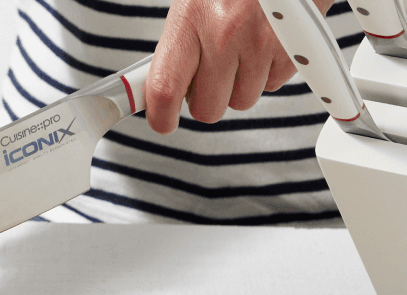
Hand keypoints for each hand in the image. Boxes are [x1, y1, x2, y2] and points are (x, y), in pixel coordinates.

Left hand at [144, 0, 334, 132]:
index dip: (160, 116)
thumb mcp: (194, 1)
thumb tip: (162, 83)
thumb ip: (180, 43)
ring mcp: (263, 44)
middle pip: (208, 108)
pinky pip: (274, 84)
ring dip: (238, 85)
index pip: (165, 88)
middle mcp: (225, 35)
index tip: (162, 122)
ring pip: (243, 100)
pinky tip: (263, 44)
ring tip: (240, 51)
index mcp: (190, 20)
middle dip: (206, 100)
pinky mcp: (294, 49)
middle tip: (206, 78)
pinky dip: (267, 72)